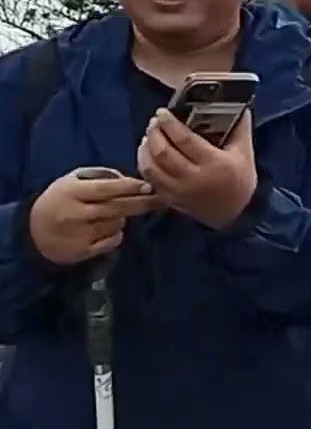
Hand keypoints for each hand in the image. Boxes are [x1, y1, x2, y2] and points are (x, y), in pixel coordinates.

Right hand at [29, 168, 158, 265]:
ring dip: (123, 218)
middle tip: (160, 200)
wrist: (33, 233)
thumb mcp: (72, 181)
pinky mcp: (82, 252)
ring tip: (112, 215)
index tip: (149, 186)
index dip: (130, 187)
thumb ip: (100, 176)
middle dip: (142, 203)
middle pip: (117, 208)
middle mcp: (75, 213)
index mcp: (72, 192)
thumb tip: (130, 179)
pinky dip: (116, 235)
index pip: (107, 188)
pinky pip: (113, 241)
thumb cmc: (59, 200)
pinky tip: (108, 230)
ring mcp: (79, 234)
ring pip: (117, 224)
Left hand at [138, 109, 257, 229]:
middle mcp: (193, 178)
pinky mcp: (170, 200)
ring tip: (148, 136)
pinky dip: (144, 165)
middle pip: (163, 153)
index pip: (184, 139)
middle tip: (153, 122)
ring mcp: (179, 191)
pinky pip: (150, 181)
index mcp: (213, 163)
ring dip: (144, 149)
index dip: (170, 124)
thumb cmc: (241, 180)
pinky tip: (147, 155)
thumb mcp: (245, 152)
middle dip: (154, 134)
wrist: (236, 214)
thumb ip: (240, 128)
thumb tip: (239, 105)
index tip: (162, 112)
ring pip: (151, 168)